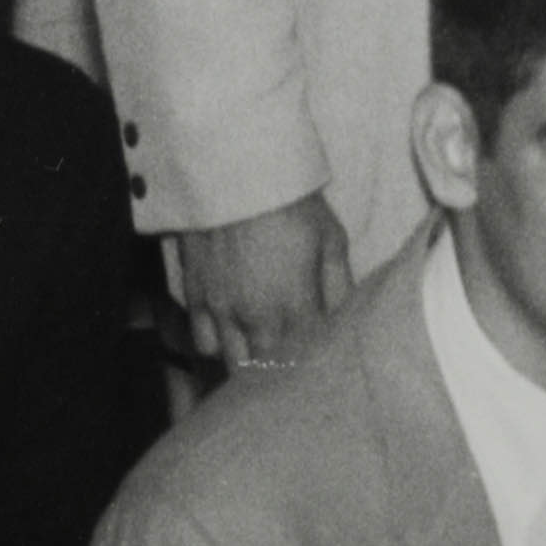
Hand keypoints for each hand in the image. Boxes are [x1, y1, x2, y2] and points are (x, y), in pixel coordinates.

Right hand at [165, 194, 351, 373]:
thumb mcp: (330, 238)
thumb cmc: (290, 201)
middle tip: (293, 367)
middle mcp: (257, 317)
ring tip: (263, 354)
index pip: (307, 361)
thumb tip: (349, 318)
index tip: (322, 364)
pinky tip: (232, 333)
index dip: (314, 366)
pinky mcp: (196, 298)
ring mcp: (222, 311)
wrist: (234, 171)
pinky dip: (218, 345)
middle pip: (269, 370)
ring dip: (251, 363)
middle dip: (283, 373)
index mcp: (295, 305)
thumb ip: (340, 285)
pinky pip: (203, 343)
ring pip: (234, 364)